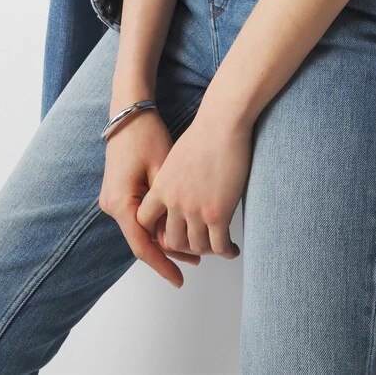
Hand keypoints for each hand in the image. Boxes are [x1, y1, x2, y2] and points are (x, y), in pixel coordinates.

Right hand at [97, 109, 201, 288]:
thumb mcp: (163, 172)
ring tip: (194, 248)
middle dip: (169, 252)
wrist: (129, 113)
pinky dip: (157, 223)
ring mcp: (112, 199)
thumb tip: (178, 237)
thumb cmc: (147, 136)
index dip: (162, 264)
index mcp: (120, 203)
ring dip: (164, 237)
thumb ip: (169, 207)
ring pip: (141, 228)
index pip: (142, 246)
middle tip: (197, 261)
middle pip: (142, 239)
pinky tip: (177, 226)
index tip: (179, 280)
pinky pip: (139, 215)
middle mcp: (111, 205)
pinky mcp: (119, 192)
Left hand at [135, 108, 247, 273]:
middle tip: (198, 244)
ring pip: (196, 247)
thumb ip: (172, 181)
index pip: (144, 221)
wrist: (222, 124)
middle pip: (172, 241)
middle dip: (185, 246)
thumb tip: (177, 193)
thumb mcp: (175, 159)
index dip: (155, 229)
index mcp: (161, 187)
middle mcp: (174, 202)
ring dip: (207, 250)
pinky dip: (226, 251)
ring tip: (217, 245)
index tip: (170, 230)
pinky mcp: (217, 213)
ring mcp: (195, 210)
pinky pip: (219, 246)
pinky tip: (231, 248)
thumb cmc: (204, 135)